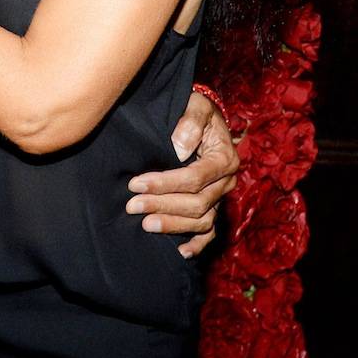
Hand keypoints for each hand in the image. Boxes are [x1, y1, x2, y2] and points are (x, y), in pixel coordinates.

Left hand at [126, 90, 238, 258]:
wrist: (199, 116)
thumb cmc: (193, 108)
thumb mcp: (194, 105)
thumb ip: (189, 123)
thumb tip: (180, 150)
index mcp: (224, 158)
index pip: (195, 178)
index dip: (165, 184)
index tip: (135, 184)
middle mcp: (225, 182)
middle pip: (197, 203)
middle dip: (162, 206)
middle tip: (132, 206)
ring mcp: (220, 197)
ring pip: (201, 221)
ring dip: (173, 225)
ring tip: (145, 225)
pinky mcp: (213, 207)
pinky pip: (209, 232)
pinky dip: (196, 244)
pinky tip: (178, 252)